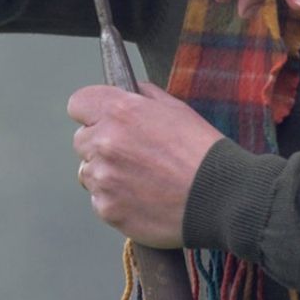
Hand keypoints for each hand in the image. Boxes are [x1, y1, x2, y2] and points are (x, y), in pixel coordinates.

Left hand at [68, 83, 223, 247]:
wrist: (220, 197)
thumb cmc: (201, 150)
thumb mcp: (176, 108)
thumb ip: (143, 96)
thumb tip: (127, 91)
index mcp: (120, 111)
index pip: (78, 103)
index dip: (92, 111)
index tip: (103, 120)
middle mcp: (106, 141)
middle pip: (81, 139)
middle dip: (100, 143)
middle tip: (130, 154)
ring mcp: (104, 177)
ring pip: (88, 171)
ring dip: (106, 173)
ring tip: (139, 179)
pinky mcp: (107, 208)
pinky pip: (98, 199)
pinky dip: (114, 199)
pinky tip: (141, 198)